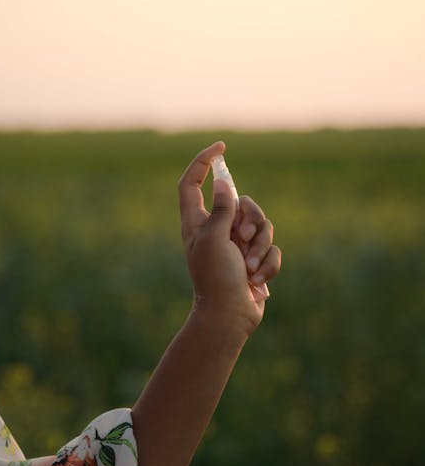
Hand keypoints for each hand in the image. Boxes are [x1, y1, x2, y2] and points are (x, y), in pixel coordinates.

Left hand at [178, 141, 281, 334]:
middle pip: (242, 203)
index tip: (221, 147)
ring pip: (263, 226)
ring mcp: (237, 246)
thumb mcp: (215, 239)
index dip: (203, 162)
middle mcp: (216, 230)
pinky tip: (256, 281)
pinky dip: (267, 264)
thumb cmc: (215, 279)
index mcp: (197, 223)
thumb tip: (223, 183)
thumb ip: (221, 209)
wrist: (229, 317)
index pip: (192, 183)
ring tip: (249, 269)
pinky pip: (272, 249)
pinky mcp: (255, 260)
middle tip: (243, 240)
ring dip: (260, 248)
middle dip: (251, 220)